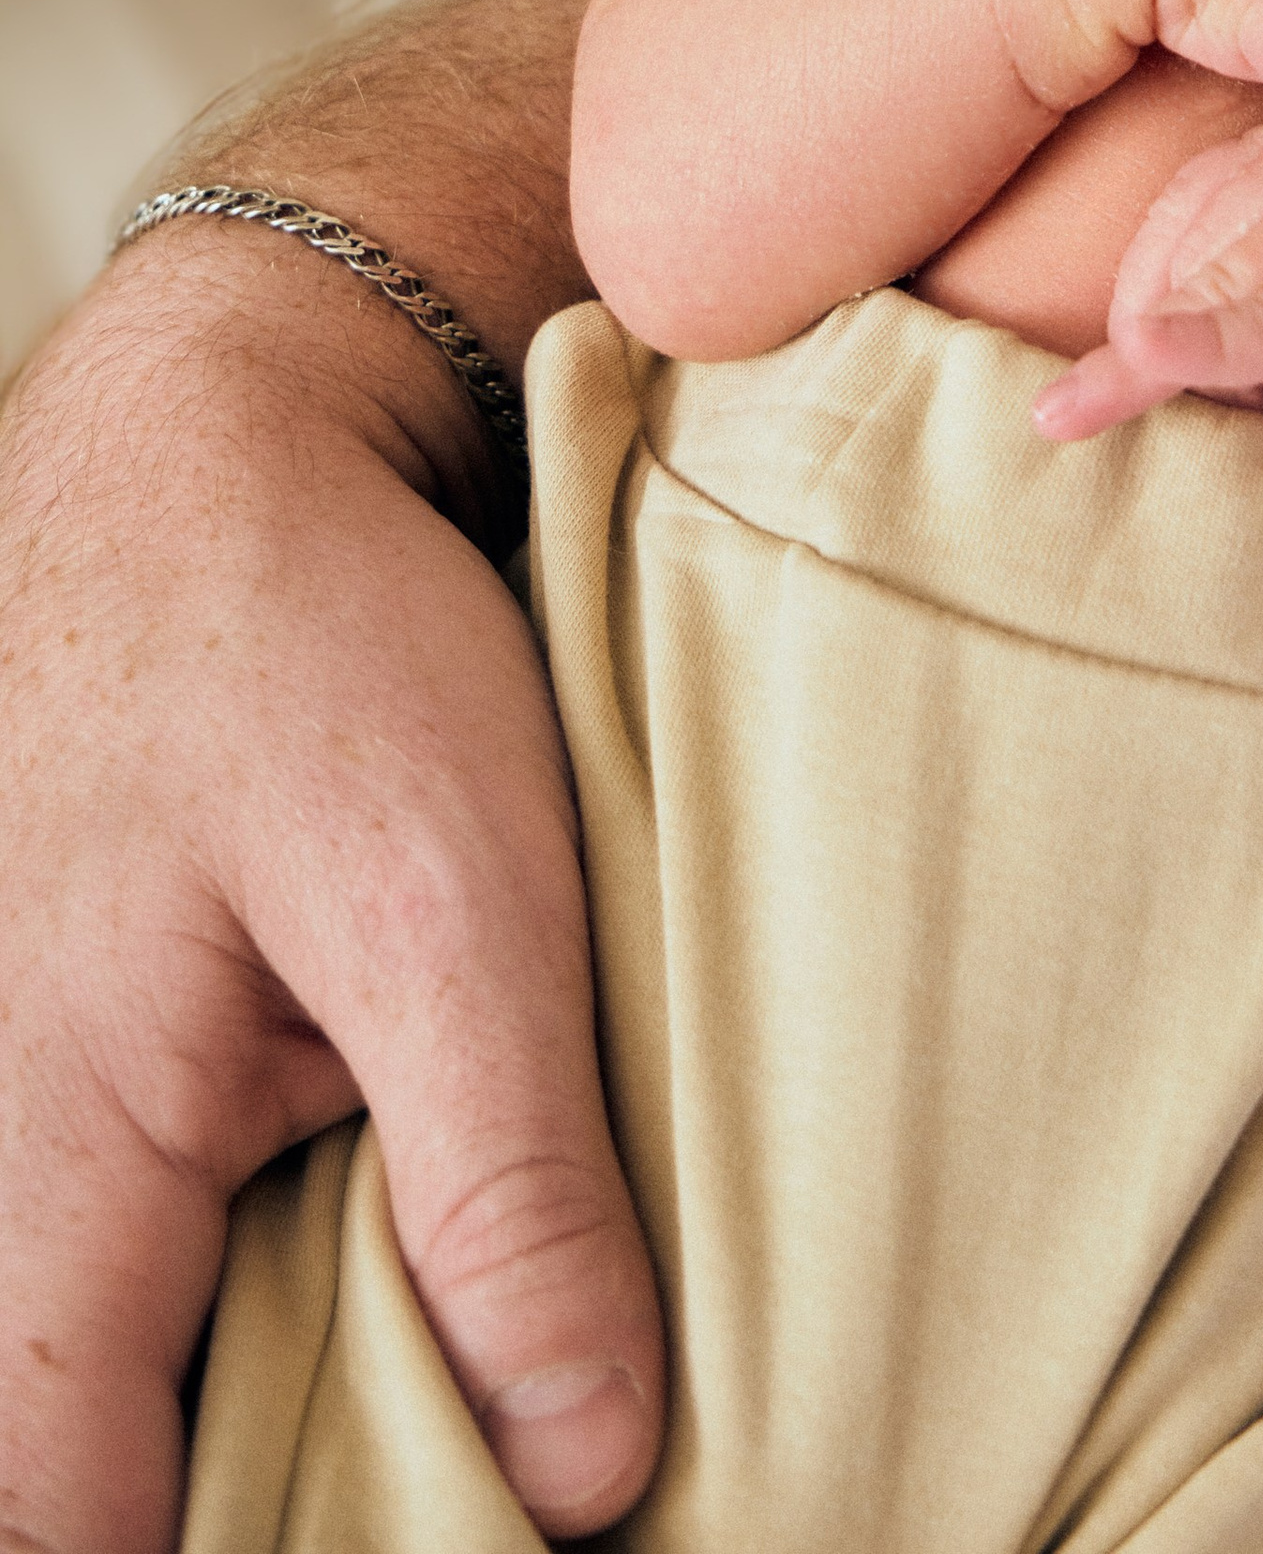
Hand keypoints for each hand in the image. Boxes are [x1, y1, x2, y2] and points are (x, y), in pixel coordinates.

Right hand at [0, 233, 663, 1553]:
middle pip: (73, 1472)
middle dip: (263, 1508)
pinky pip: (113, 1265)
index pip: (75, 1540)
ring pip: (91, 1376)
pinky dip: (235, 1316)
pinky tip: (396, 1300)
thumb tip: (585, 1477)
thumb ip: (511, 1186)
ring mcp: (6, 1119)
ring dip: (255, 1422)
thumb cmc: (308, 632)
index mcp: (45, 1180)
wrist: (206, 438)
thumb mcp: (459, 897)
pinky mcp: (58, 1074)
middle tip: (480, 1497)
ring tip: (457, 1427)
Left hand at [1032, 97, 1262, 438]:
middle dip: (1136, 335)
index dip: (1142, 293)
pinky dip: (1212, 347)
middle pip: (1187, 245)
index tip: (1127, 367)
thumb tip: (1163, 356)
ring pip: (1222, 283)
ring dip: (1143, 359)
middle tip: (1083, 411)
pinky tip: (1147, 364)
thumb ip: (1257, 291)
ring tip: (1067, 412)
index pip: (1181, 211)